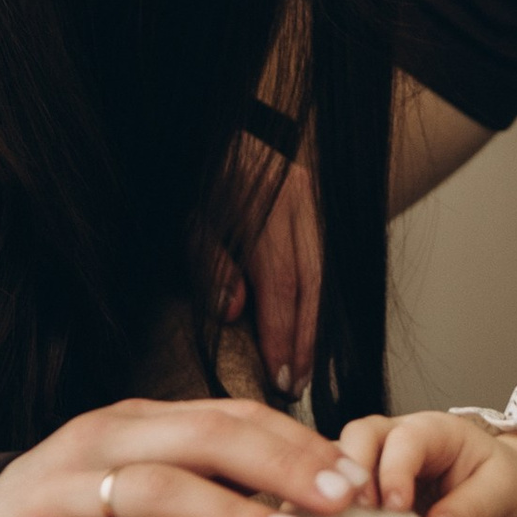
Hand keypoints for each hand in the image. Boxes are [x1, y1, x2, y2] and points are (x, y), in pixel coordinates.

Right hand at [0, 395, 369, 516]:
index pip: (227, 417)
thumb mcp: (130, 497)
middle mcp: (98, 446)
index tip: (353, 474)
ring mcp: (60, 493)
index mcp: (131, 426)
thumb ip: (197, 486)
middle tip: (342, 499)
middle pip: (203, 437)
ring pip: (158, 489)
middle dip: (281, 464)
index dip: (294, 441)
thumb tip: (299, 499)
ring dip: (232, 513)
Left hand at [226, 140, 322, 397]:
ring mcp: (315, 203)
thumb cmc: (201, 179)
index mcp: (264, 210)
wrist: (227, 131)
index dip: (282, 335)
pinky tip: (311, 331)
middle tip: (298, 385)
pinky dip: (318, 302)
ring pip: (324, 278)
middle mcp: (299, 205)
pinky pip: (325, 264)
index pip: (281, 286)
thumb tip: (233, 312)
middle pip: (312, 287)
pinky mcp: (320, 206)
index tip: (280, 377)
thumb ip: (211, 264)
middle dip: (305, 341)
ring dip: (316, 328)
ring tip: (307, 368)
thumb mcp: (191, 218)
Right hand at [335, 410, 516, 516]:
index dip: (395, 471)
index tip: (397, 508)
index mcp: (433, 429)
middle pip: (359, 435)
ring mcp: (371, 459)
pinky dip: (327, 510)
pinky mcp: (359, 488)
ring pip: (336, 460)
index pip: (405, 439)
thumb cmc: (496, 482)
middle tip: (358, 514)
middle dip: (352, 471)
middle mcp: (394, 436)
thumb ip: (472, 504)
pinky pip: (332, 489)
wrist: (493, 492)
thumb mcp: (500, 488)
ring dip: (333, 491)